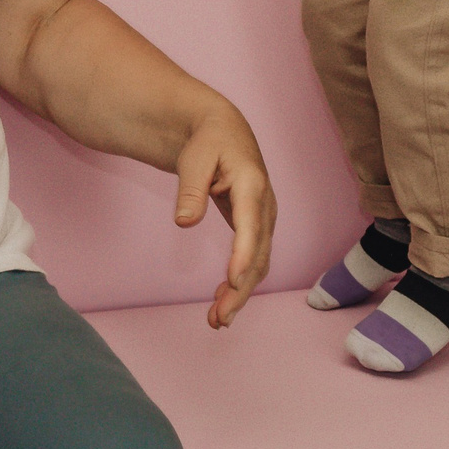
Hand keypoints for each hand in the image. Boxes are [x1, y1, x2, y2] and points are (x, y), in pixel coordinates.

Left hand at [173, 109, 276, 328]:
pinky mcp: (255, 227)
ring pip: (258, 263)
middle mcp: (265, 205)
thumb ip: (190, 189)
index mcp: (252, 184)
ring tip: (217, 319)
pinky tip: (222, 299)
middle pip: (258, 254)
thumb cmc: (207, 140)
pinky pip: (252, 260)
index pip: (251, 226)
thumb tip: (184, 221)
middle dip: (241, 289)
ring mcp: (263, 218)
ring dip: (240, 293)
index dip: (243, 255)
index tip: (232, 282)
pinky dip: (239, 282)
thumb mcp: (194, 157)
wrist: (222, 130)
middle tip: (219, 318)